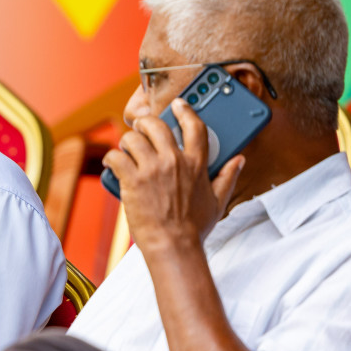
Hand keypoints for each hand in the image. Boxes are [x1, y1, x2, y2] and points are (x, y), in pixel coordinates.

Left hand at [104, 100, 243, 252]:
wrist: (174, 246)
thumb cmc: (194, 227)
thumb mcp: (218, 200)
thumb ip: (228, 176)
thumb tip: (239, 160)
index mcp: (196, 164)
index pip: (194, 126)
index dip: (185, 110)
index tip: (178, 104)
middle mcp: (174, 161)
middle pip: (156, 125)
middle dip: (145, 123)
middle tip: (140, 128)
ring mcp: (152, 169)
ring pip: (132, 139)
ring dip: (126, 141)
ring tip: (125, 149)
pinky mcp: (132, 181)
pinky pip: (116, 157)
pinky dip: (111, 158)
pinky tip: (111, 163)